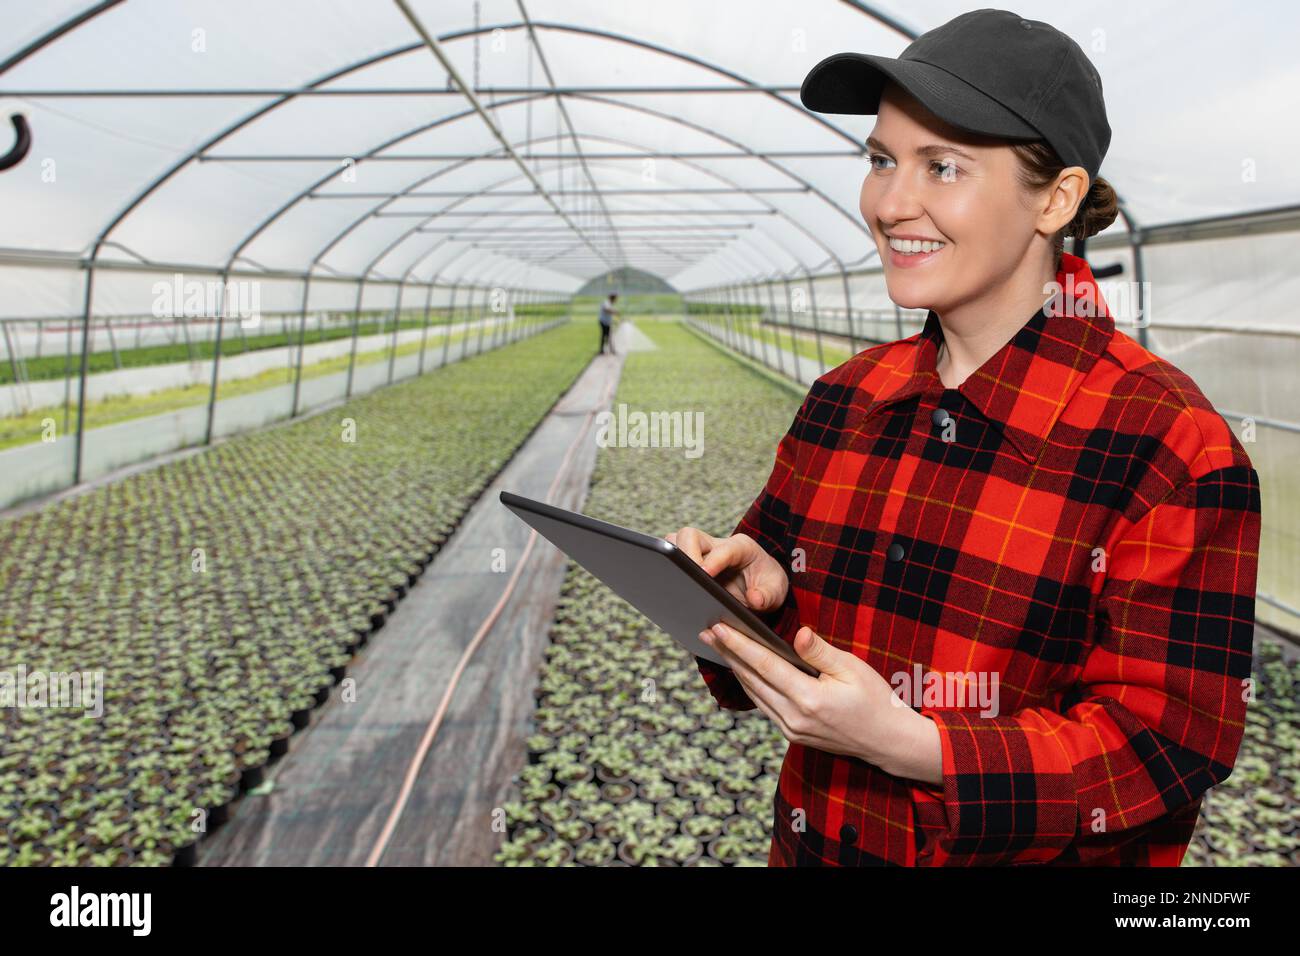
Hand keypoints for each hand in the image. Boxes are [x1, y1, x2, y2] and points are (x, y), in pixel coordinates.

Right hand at [666, 528, 787, 614]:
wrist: (759, 586)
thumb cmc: (767, 585)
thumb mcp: (776, 592)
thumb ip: (768, 595)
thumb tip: (754, 599)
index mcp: (742, 548)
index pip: (725, 549)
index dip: (714, 560)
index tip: (704, 573)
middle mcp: (717, 545)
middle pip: (689, 535)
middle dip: (684, 554)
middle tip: (685, 579)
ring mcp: (700, 553)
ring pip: (674, 542)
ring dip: (671, 559)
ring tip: (673, 582)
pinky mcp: (688, 563)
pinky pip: (671, 560)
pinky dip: (666, 570)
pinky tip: (667, 591)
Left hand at [698, 621, 939, 781]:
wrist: (887, 741)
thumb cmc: (875, 700)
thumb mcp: (852, 669)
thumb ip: (820, 652)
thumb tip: (798, 634)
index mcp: (809, 699)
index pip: (764, 665)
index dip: (739, 644)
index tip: (718, 627)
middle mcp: (794, 718)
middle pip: (751, 679)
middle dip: (728, 653)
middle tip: (706, 631)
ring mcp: (791, 730)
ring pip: (753, 694)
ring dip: (734, 669)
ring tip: (717, 646)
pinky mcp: (792, 735)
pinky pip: (764, 705)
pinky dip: (750, 685)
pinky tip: (742, 670)